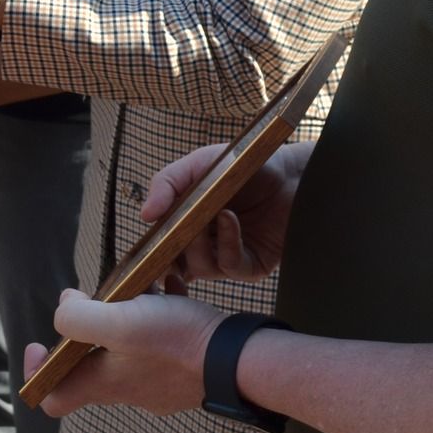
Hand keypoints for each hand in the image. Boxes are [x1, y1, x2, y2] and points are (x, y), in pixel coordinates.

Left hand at [21, 290, 224, 418]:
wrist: (237, 358)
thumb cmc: (177, 341)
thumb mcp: (120, 320)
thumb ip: (79, 317)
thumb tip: (64, 304)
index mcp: (104, 382)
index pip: (54, 399)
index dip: (38, 373)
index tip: (40, 344)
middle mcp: (127, 388)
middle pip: (89, 367)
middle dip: (87, 331)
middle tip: (96, 300)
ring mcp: (157, 382)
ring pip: (126, 350)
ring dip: (125, 319)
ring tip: (137, 290)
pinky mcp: (181, 369)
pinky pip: (159, 343)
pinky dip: (157, 316)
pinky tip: (169, 290)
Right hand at [144, 142, 305, 286]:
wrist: (290, 170)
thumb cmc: (243, 164)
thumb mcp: (199, 164)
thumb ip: (167, 183)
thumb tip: (143, 214)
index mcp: (186, 224)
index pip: (160, 247)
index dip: (150, 251)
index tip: (142, 248)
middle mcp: (204, 245)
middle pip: (174, 263)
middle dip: (171, 250)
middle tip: (173, 232)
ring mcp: (226, 256)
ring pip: (199, 267)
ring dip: (200, 243)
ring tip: (209, 214)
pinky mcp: (251, 265)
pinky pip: (230, 266)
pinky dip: (226, 243)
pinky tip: (229, 218)